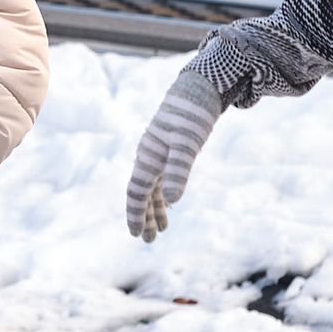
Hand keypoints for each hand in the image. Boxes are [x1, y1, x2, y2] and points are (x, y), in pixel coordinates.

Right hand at [123, 66, 223, 241]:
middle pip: (143, 193)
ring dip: (156, 208)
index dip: (135, 214)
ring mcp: (158, 153)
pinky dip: (164, 193)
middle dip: (145, 217)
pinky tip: (169, 202)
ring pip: (153, 187)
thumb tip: (174, 201)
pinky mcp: (169, 149)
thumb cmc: (191, 116)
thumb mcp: (187, 145)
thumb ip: (179, 171)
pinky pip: (161, 177)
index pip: (136, 192)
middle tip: (148, 240)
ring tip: (162, 229)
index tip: (135, 234)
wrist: (197, 90)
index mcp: (148, 157)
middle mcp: (149, 157)